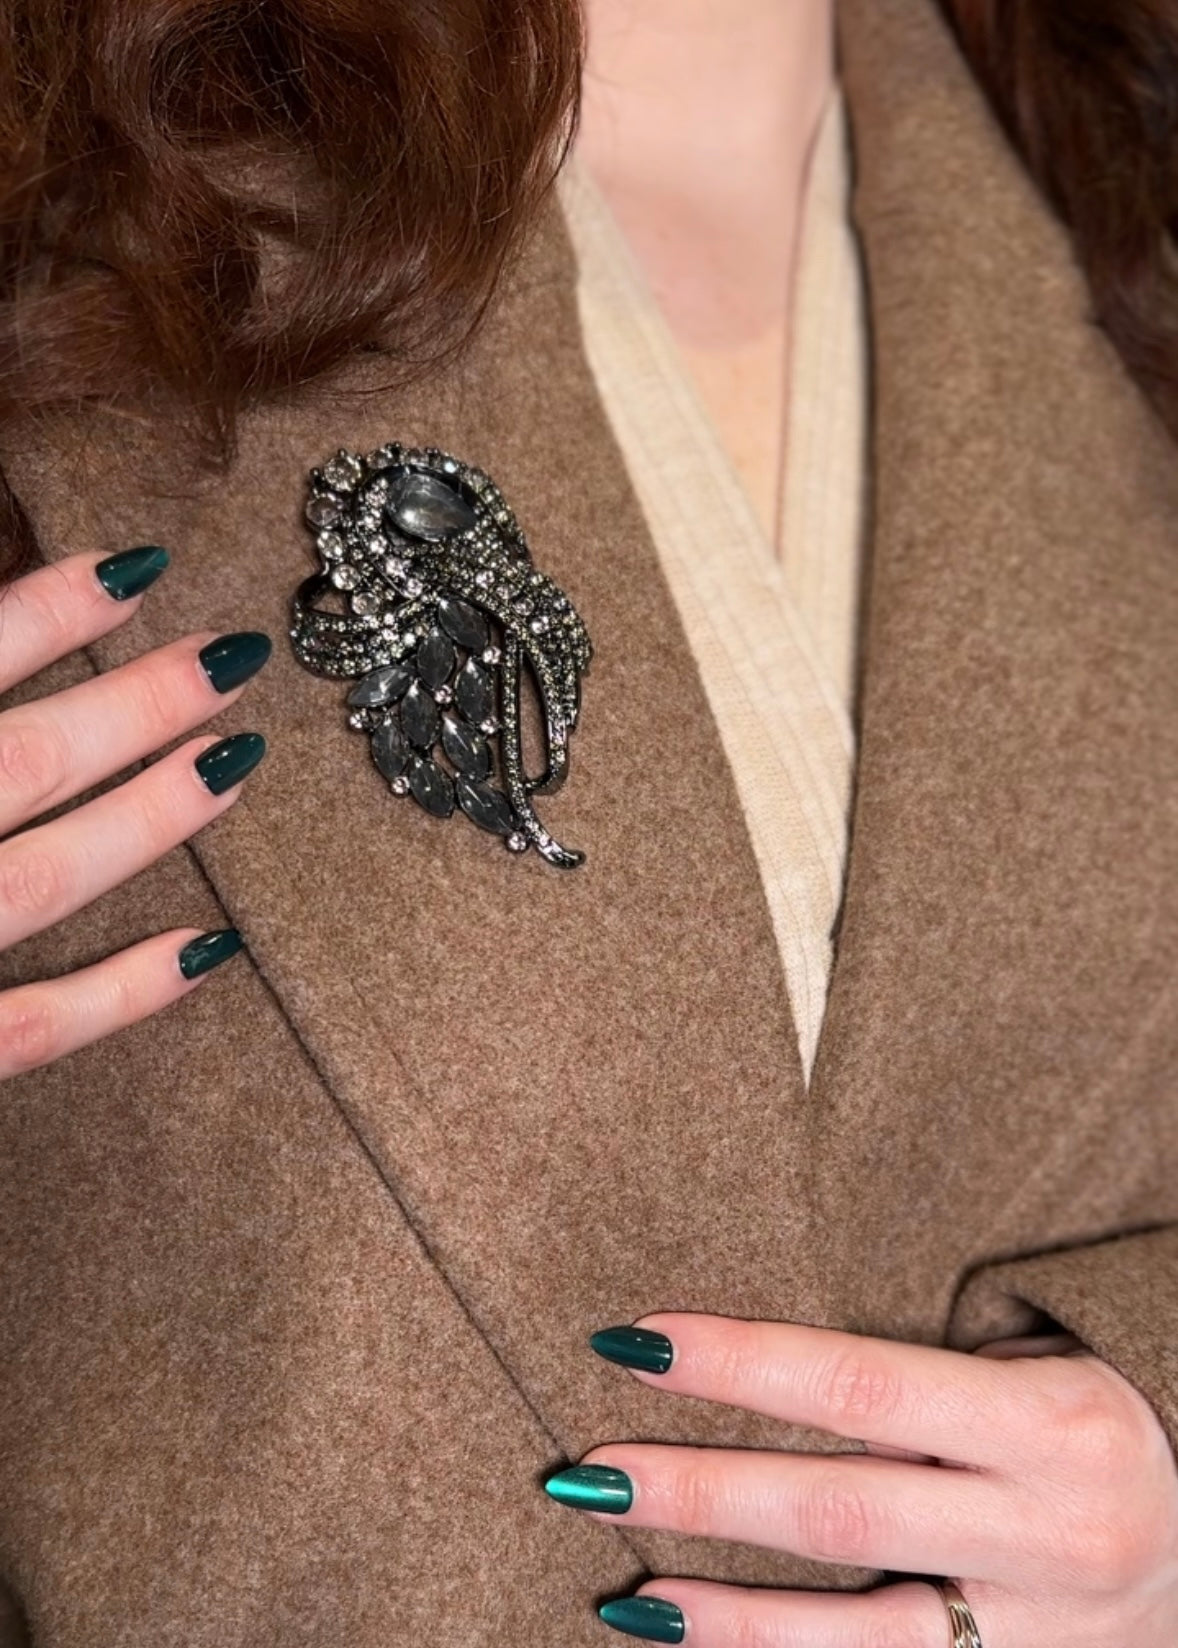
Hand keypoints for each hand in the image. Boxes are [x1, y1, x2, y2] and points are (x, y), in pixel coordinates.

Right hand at [0, 546, 269, 1077]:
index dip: (46, 610)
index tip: (138, 567)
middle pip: (26, 759)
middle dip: (137, 704)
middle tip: (233, 655)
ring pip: (45, 879)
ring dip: (148, 816)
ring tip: (237, 760)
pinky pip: (32, 1028)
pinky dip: (122, 992)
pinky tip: (213, 948)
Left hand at [546, 1313, 1177, 1644]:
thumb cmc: (1097, 1417)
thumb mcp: (1036, 1369)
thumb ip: (922, 1376)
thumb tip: (750, 1366)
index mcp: (1050, 1426)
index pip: (861, 1384)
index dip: (740, 1364)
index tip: (636, 1343)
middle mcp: (1047, 1534)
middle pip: (841, 1513)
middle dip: (703, 1492)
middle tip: (590, 1474)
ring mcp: (1037, 1634)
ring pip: (855, 1638)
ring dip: (725, 1616)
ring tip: (623, 1593)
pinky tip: (702, 1643)